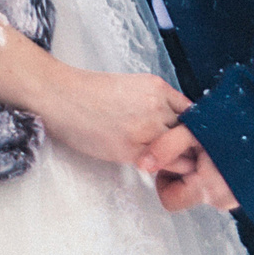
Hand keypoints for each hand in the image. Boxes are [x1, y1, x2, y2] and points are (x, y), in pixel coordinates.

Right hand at [33, 68, 188, 167]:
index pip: (191, 112)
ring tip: (173, 165)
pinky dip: (165, 168)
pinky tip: (159, 168)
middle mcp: (157, 107)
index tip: (188, 137)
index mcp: (157, 87)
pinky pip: (163, 164)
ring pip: (181, 152)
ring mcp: (147, 129)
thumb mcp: (129, 86)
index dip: (191, 128)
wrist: (62, 97)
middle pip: (190, 132)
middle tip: (187, 156)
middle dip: (189, 145)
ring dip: (180, 160)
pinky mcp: (133, 150)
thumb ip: (153, 101)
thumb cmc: (88, 92)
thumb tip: (169, 120)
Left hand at [139, 121, 238, 212]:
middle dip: (181, 173)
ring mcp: (235, 196)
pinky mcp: (244, 189)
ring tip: (207, 147)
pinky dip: (214, 171)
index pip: (169, 200)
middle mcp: (222, 199)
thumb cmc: (238, 125)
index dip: (165, 178)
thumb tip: (142, 165)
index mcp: (207, 188)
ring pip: (201, 189)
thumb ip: (165, 147)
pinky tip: (220, 151)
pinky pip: (218, 185)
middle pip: (185, 194)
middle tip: (190, 149)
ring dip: (198, 171)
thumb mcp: (195, 129)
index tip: (172, 158)